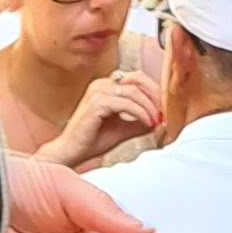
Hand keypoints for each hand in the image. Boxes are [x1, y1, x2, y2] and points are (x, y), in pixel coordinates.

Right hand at [40, 65, 163, 167]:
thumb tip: (158, 119)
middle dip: (154, 95)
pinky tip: (146, 123)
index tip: (161, 108)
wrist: (69, 154)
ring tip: (154, 120)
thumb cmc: (90, 142)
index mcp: (105, 86)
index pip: (136, 78)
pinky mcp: (96, 103)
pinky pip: (126, 103)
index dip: (153, 91)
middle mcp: (101, 84)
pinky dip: (140, 113)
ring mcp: (97, 92)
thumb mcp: (121, 129)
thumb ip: (138, 121)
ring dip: (148, 106)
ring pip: (133, 91)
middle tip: (162, 112)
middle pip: (138, 79)